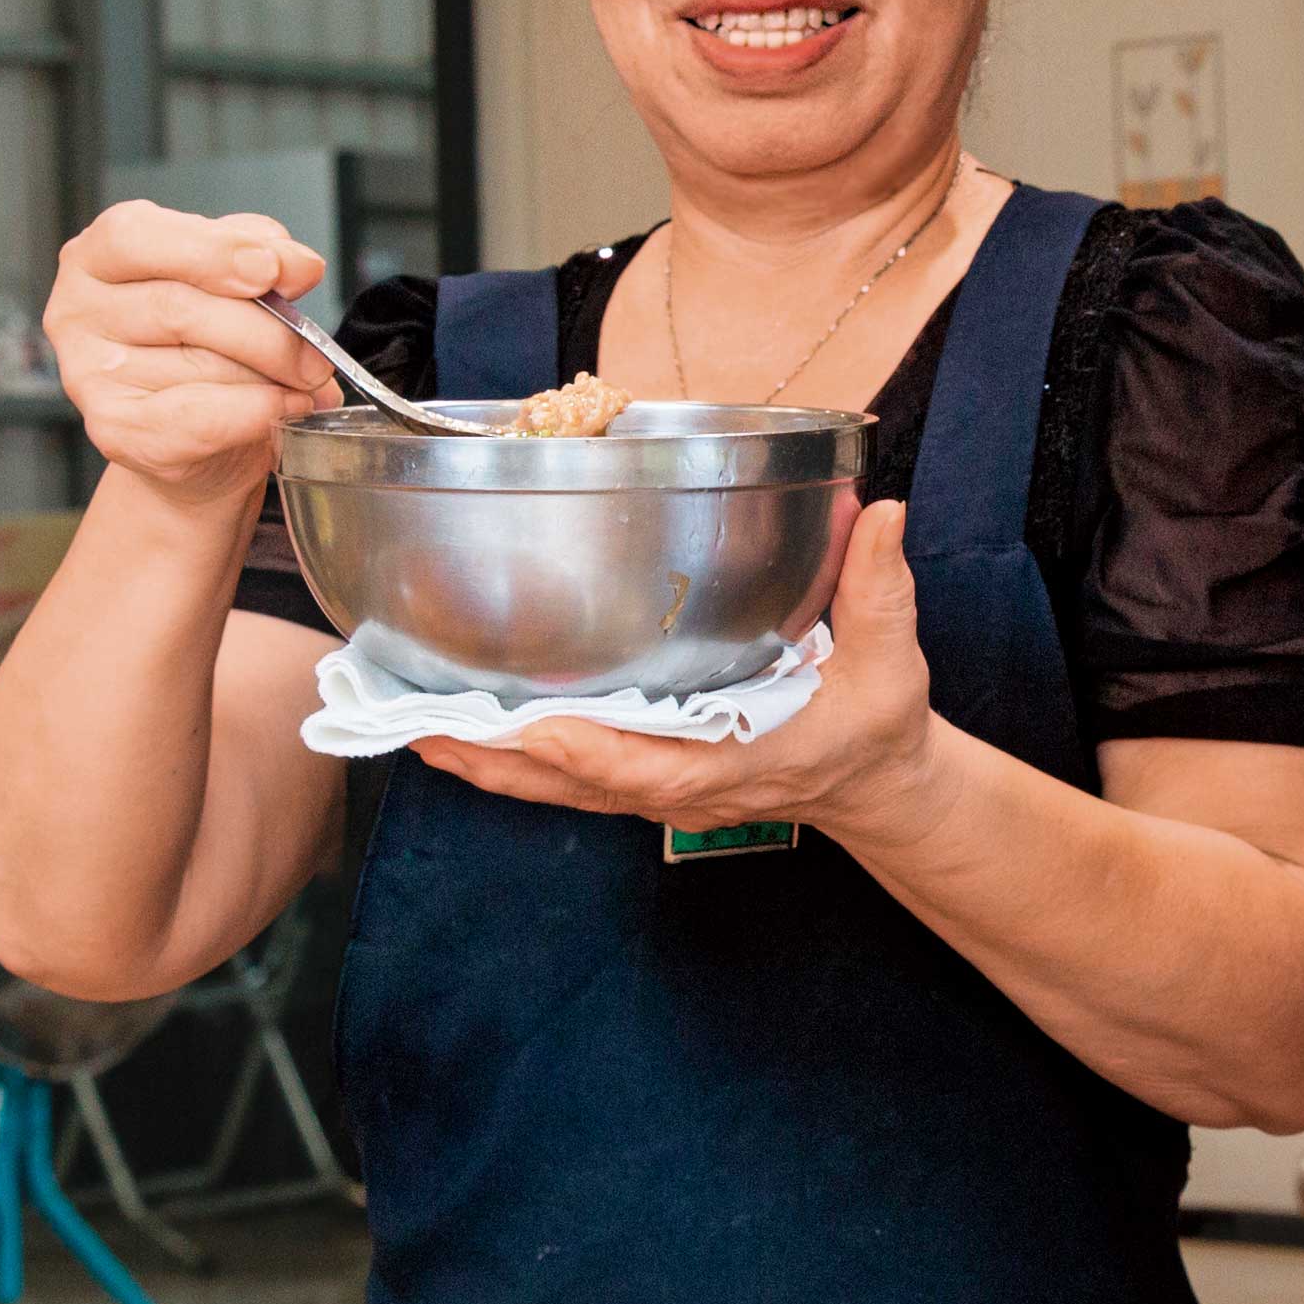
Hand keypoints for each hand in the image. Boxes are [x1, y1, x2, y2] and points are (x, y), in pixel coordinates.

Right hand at [42, 206, 337, 504]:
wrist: (200, 437)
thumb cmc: (207, 342)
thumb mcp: (232, 278)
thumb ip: (259, 255)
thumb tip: (297, 264)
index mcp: (99, 254)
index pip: (137, 237)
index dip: (210, 250)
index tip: (272, 269)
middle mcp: (77, 310)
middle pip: (178, 307)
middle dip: (266, 331)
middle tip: (316, 353)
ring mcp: (86, 374)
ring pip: (196, 364)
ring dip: (267, 376)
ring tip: (302, 382)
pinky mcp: (111, 431)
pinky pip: (195, 420)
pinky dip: (253, 413)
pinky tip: (284, 408)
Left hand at [413, 500, 942, 841]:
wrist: (875, 786)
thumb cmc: (876, 724)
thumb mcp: (891, 659)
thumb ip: (880, 587)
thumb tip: (877, 511)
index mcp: (740, 761)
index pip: (653, 766)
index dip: (591, 751)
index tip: (536, 731)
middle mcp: (686, 787)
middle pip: (577, 785)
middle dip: (500, 763)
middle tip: (422, 731)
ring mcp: (660, 791)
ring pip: (559, 790)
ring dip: (488, 765)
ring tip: (412, 731)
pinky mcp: (645, 782)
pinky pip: (565, 781)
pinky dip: (510, 762)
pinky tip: (457, 734)